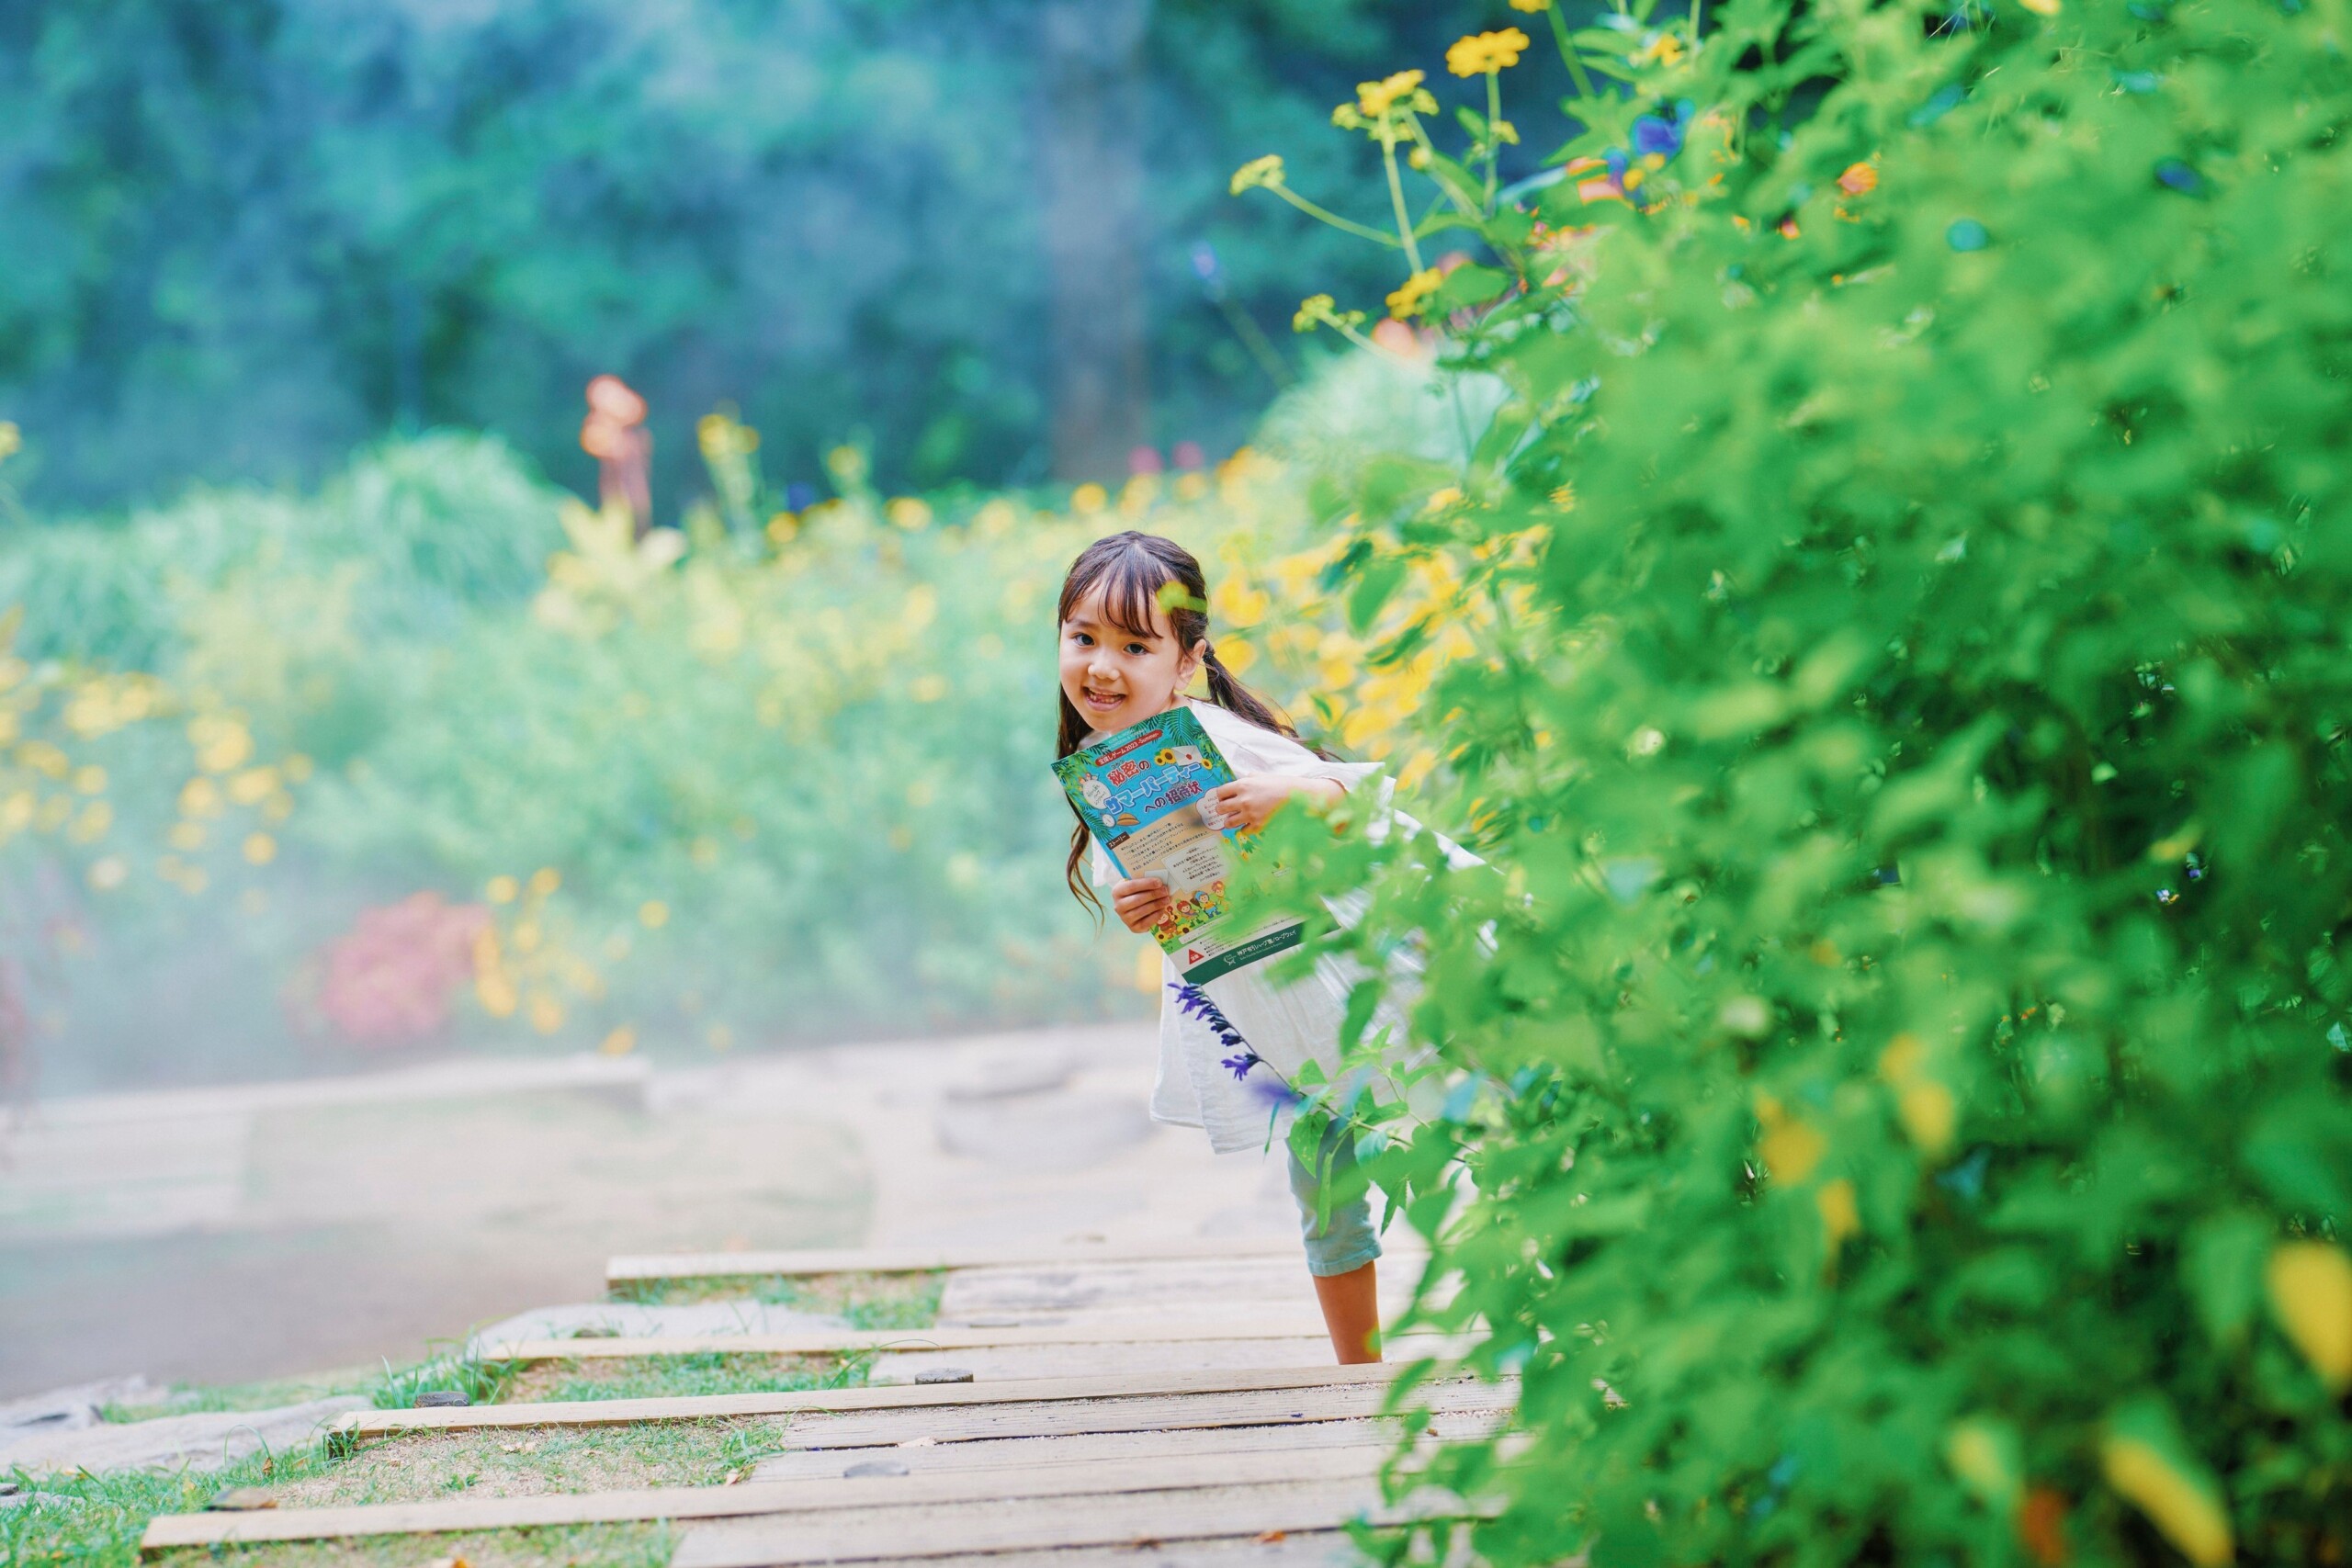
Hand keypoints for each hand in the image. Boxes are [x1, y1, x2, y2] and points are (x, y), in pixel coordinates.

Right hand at [1111, 876, 1172, 934]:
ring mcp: (1125, 918)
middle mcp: (1118, 906)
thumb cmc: (1135, 893)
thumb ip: (1143, 881)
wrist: (1132, 908)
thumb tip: (1159, 882)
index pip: (1131, 886)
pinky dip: (1156, 915)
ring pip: (1142, 911)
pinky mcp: (1133, 928)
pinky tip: (1162, 909)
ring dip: (1157, 905)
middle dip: (1153, 895)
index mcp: (1117, 892)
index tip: (1159, 882)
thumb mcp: (1136, 884)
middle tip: (1165, 891)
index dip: (1146, 884)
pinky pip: (1146, 923)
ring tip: (1166, 899)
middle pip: (1137, 900)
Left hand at [1202, 775, 1342, 833]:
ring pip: (1228, 823)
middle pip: (1220, 809)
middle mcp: (1243, 800)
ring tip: (1236, 819)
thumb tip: (1239, 784)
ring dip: (1230, 821)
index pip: (1220, 793)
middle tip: (1226, 809)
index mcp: (1243, 785)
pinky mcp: (1258, 826)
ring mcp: (1250, 815)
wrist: (1297, 797)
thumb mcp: (1262, 776)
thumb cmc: (1281, 784)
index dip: (1221, 796)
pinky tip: (1249, 824)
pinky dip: (1245, 829)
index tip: (1224, 798)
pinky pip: (1243, 831)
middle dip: (1222, 809)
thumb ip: (1248, 779)